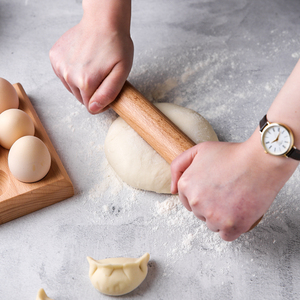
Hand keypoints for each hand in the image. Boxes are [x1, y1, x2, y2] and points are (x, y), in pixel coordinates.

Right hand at [49, 16, 132, 113]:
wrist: (103, 21)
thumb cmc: (116, 45)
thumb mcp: (121, 73)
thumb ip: (108, 94)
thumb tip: (93, 109)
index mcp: (86, 82)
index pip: (91, 107)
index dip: (102, 101)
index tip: (108, 88)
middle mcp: (69, 75)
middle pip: (81, 98)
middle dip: (92, 91)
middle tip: (102, 75)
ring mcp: (60, 66)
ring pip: (72, 88)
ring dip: (82, 82)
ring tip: (93, 66)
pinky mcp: (55, 58)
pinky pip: (64, 76)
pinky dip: (73, 72)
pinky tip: (82, 61)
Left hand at [171, 130, 297, 240]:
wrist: (260, 161)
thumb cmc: (231, 154)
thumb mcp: (199, 150)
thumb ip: (178, 166)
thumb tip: (172, 190)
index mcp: (186, 185)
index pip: (188, 200)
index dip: (203, 194)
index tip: (215, 187)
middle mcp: (196, 202)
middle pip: (200, 213)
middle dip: (211, 205)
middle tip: (227, 190)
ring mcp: (213, 216)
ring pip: (212, 224)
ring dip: (222, 217)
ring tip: (235, 199)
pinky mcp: (231, 227)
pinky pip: (226, 235)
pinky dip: (232, 227)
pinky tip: (239, 212)